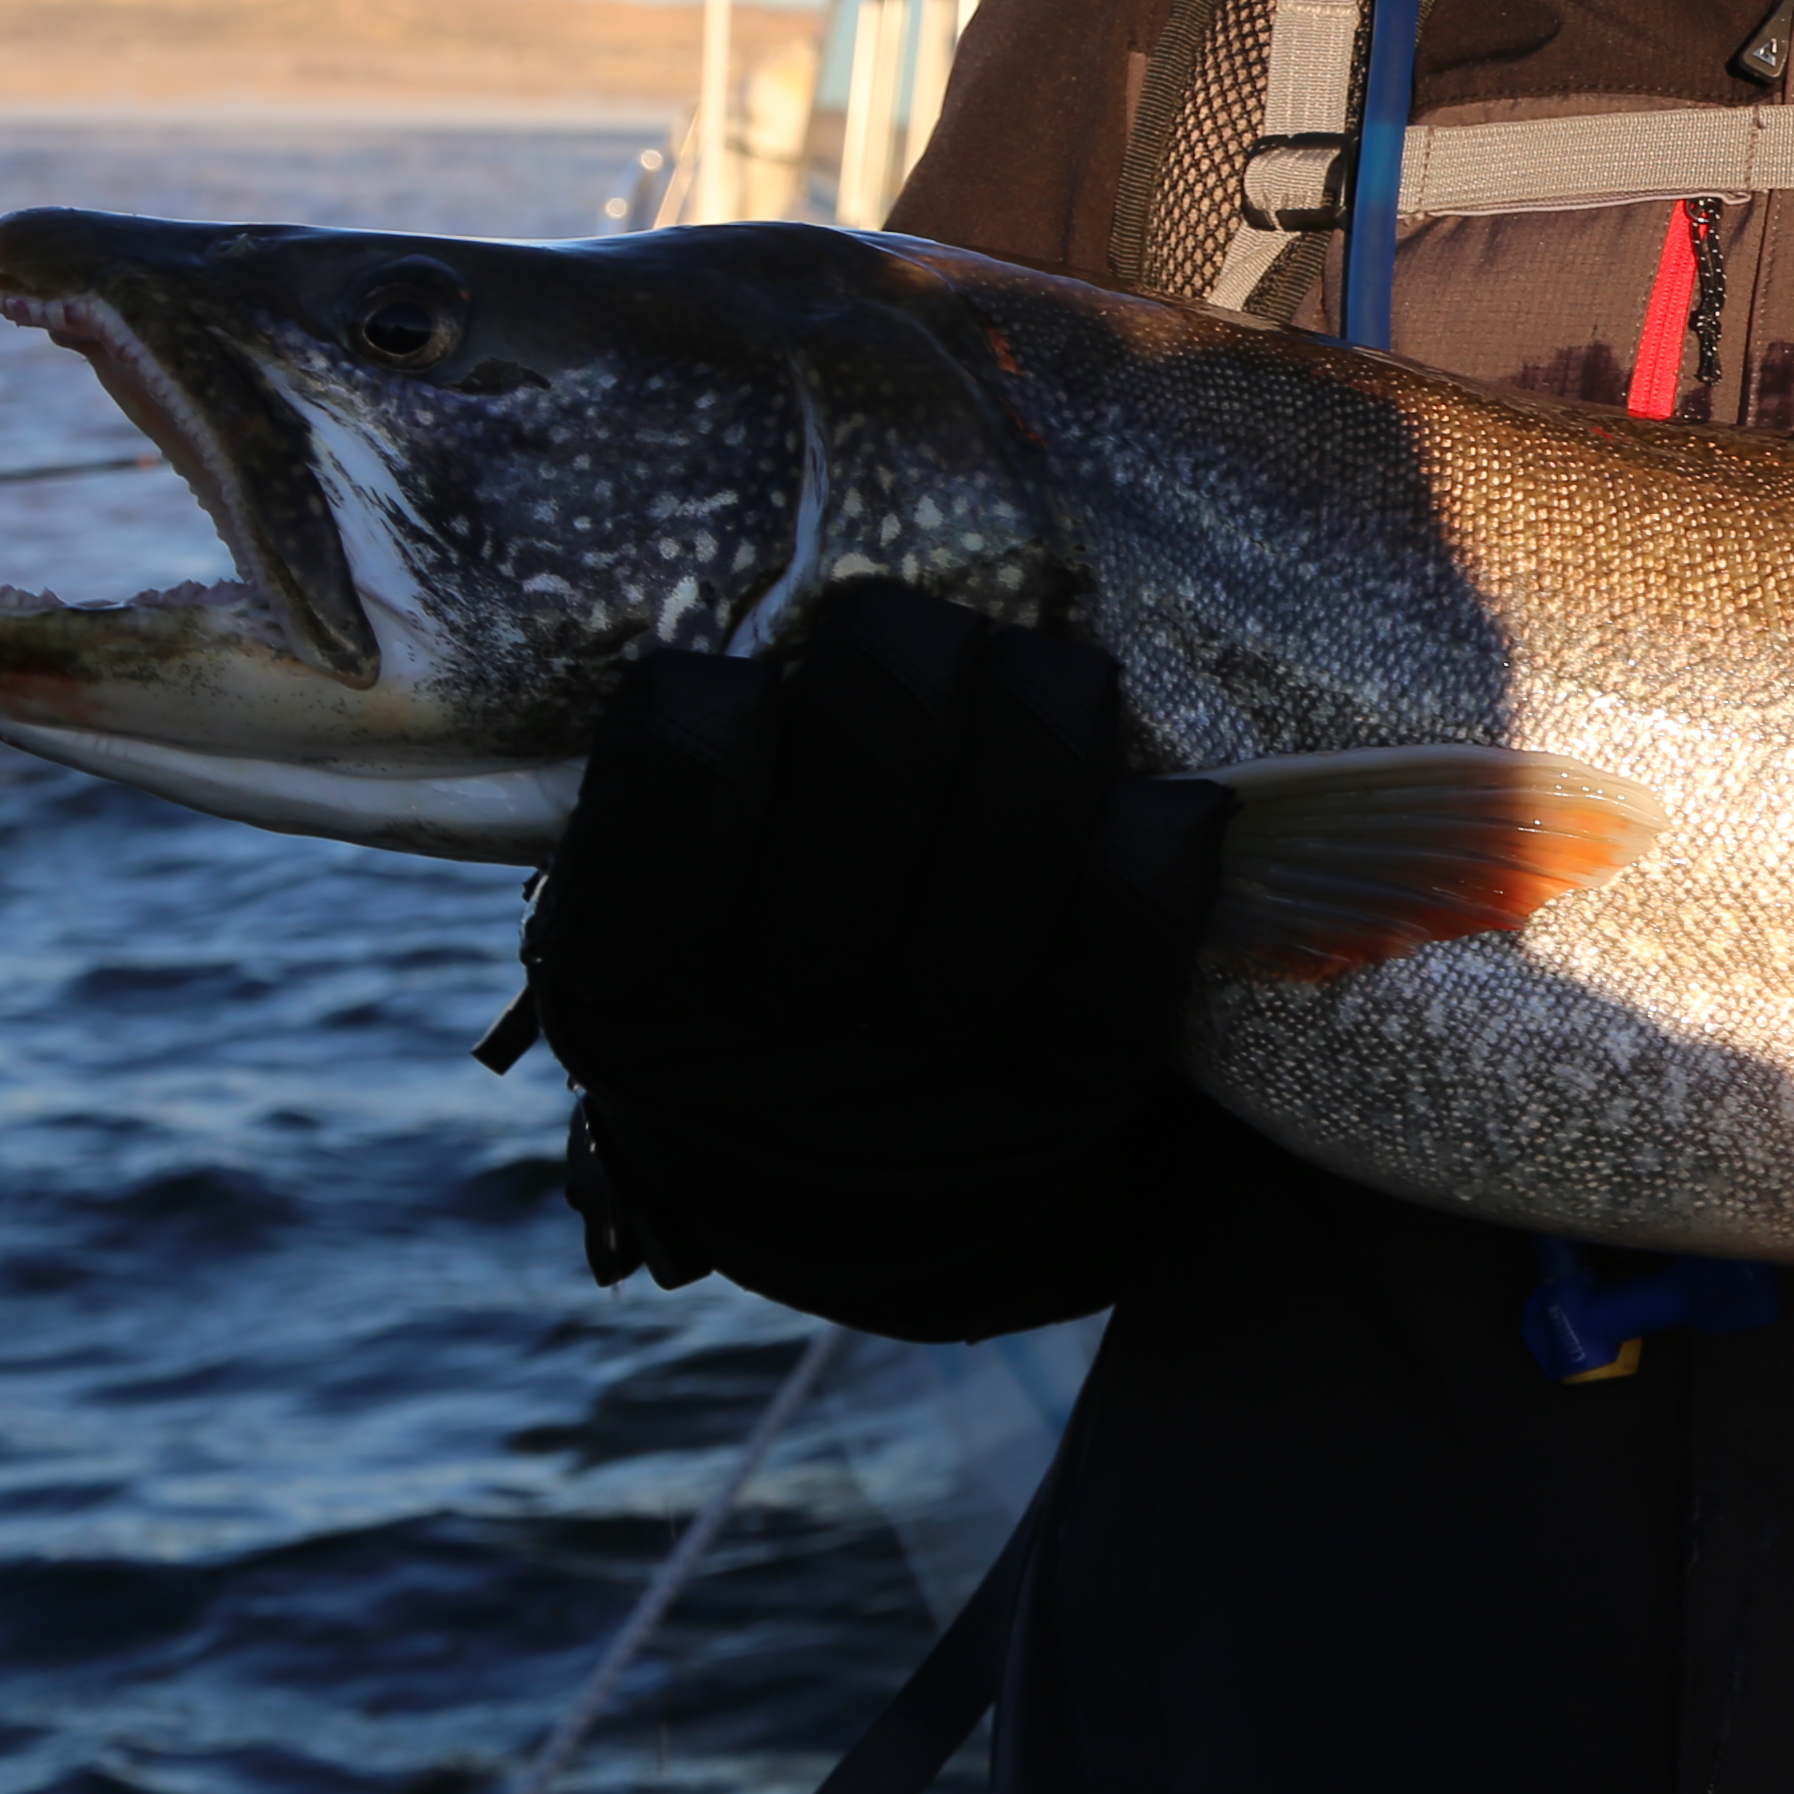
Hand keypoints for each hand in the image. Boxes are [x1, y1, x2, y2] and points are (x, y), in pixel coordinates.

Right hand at [524, 583, 1228, 1286]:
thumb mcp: (663, 918)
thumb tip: (774, 582)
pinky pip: (1125, 944)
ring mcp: (916, 1086)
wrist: (881, 1211)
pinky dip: (1157, 842)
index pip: (677, 765)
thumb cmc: (761, 986)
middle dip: (914, 656)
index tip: (754, 682)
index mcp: (626, 988)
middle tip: (925, 640)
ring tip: (1044, 682)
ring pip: (1013, 840)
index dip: (726, 687)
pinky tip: (1166, 799)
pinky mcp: (1058, 1111)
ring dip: (1046, 711)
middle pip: (874, 768)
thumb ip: (685, 783)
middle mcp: (762, 1046)